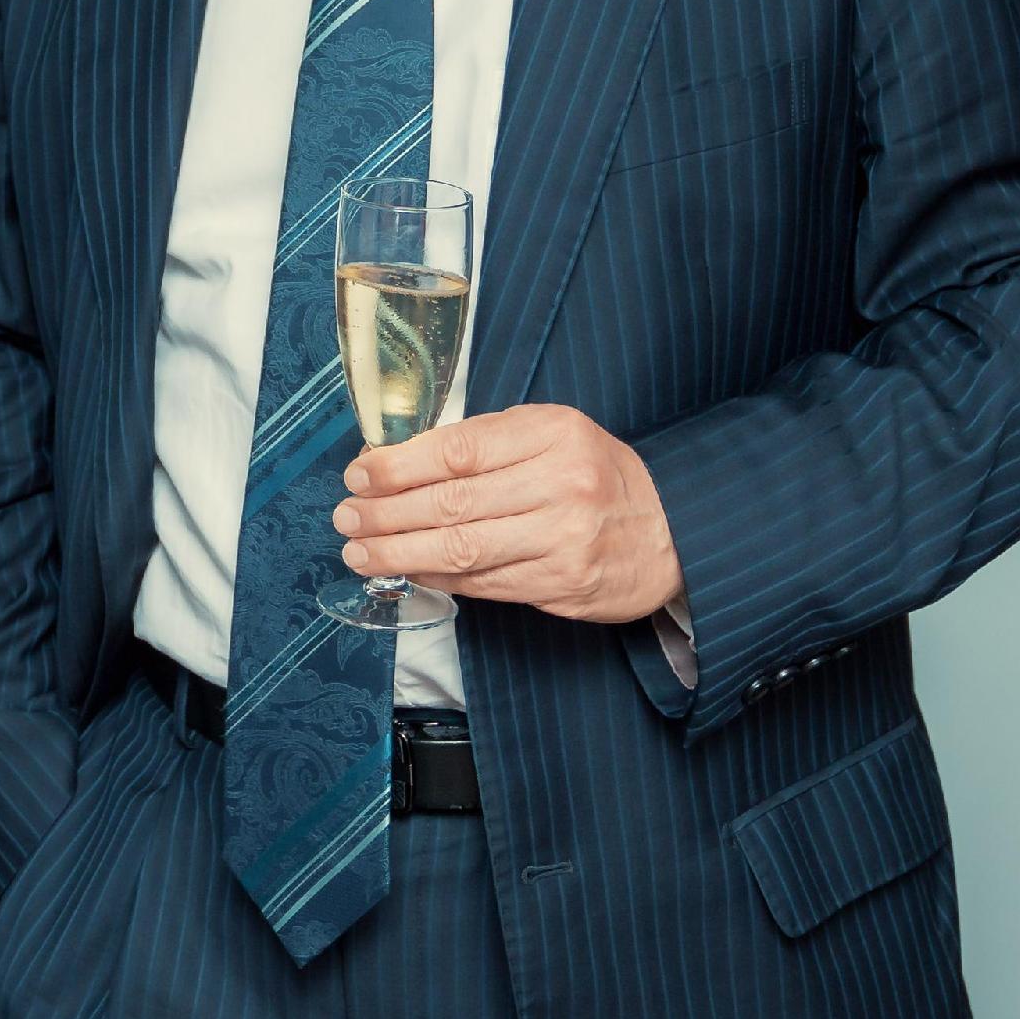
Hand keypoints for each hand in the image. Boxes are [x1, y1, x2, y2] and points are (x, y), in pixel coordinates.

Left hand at [334, 404, 681, 624]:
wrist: (674, 531)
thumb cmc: (597, 476)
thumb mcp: (552, 435)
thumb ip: (487, 442)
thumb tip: (400, 461)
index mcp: (552, 433)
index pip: (457, 449)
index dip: (397, 465)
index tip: (359, 475)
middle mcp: (561, 483)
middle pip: (451, 501)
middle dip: (386, 513)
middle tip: (346, 518)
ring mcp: (564, 539)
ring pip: (462, 548)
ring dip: (399, 553)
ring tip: (359, 551)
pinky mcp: (564, 585)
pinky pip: (484, 583)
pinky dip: (438, 577)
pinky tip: (408, 571)